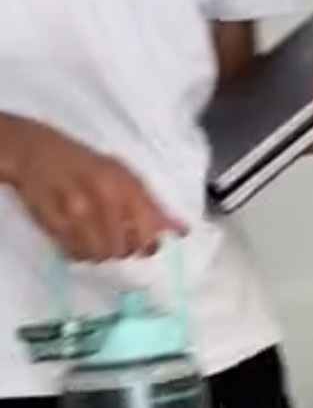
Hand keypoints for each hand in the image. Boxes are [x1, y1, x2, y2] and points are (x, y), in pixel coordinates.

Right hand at [3, 120, 184, 262]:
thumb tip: (182, 231)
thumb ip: (152, 205)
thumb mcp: (124, 175)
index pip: (148, 230)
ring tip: (95, 237)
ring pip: (99, 255)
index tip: (144, 244)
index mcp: (125, 184)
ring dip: (100, 253)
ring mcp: (75, 211)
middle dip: (123, 249)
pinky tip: (77, 237)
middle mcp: (103, 198)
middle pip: (123, 248)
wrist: (36, 153)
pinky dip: (79, 252)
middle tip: (115, 238)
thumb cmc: (85, 164)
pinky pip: (74, 254)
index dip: (148, 243)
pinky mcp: (52, 223)